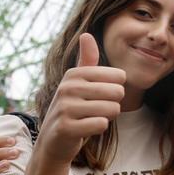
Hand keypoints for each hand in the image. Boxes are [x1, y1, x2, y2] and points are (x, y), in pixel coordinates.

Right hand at [36, 33, 124, 164]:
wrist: (54, 141)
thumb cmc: (73, 109)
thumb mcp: (78, 82)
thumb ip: (86, 60)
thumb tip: (86, 34)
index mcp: (74, 74)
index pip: (119, 76)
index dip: (116, 90)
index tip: (99, 96)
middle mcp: (67, 88)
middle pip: (118, 92)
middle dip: (114, 105)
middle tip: (96, 110)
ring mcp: (65, 108)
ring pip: (112, 109)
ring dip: (107, 118)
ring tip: (90, 119)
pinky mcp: (66, 128)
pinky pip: (102, 124)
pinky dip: (99, 128)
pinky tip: (86, 129)